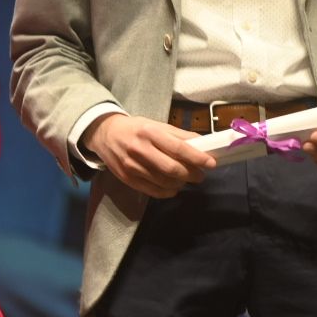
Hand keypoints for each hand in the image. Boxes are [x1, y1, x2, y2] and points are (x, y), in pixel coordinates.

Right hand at [83, 113, 214, 198]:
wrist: (105, 134)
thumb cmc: (136, 128)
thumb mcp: (157, 125)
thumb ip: (179, 135)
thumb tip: (203, 145)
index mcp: (150, 132)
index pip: (178, 148)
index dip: (197, 158)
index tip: (211, 163)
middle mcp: (140, 149)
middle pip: (172, 169)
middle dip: (191, 174)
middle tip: (200, 175)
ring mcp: (132, 166)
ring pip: (164, 182)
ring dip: (180, 184)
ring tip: (186, 179)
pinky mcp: (127, 179)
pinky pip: (153, 191)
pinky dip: (168, 192)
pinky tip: (173, 187)